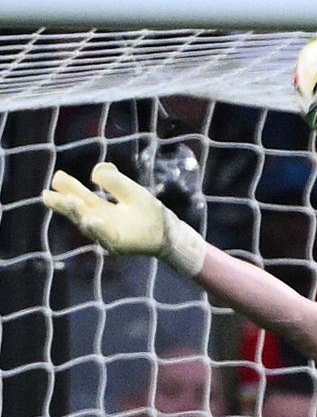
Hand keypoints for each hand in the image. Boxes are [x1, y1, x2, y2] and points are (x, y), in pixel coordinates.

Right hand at [42, 163, 204, 273]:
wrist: (167, 231)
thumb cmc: (146, 211)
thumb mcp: (130, 191)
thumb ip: (114, 180)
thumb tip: (95, 171)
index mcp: (97, 207)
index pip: (76, 197)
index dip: (66, 189)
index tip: (58, 179)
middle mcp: (98, 221)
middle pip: (76, 212)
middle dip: (63, 204)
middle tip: (48, 195)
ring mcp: (107, 234)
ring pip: (88, 225)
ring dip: (78, 213)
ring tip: (71, 201)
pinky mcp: (119, 245)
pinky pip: (107, 237)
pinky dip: (99, 229)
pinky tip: (93, 218)